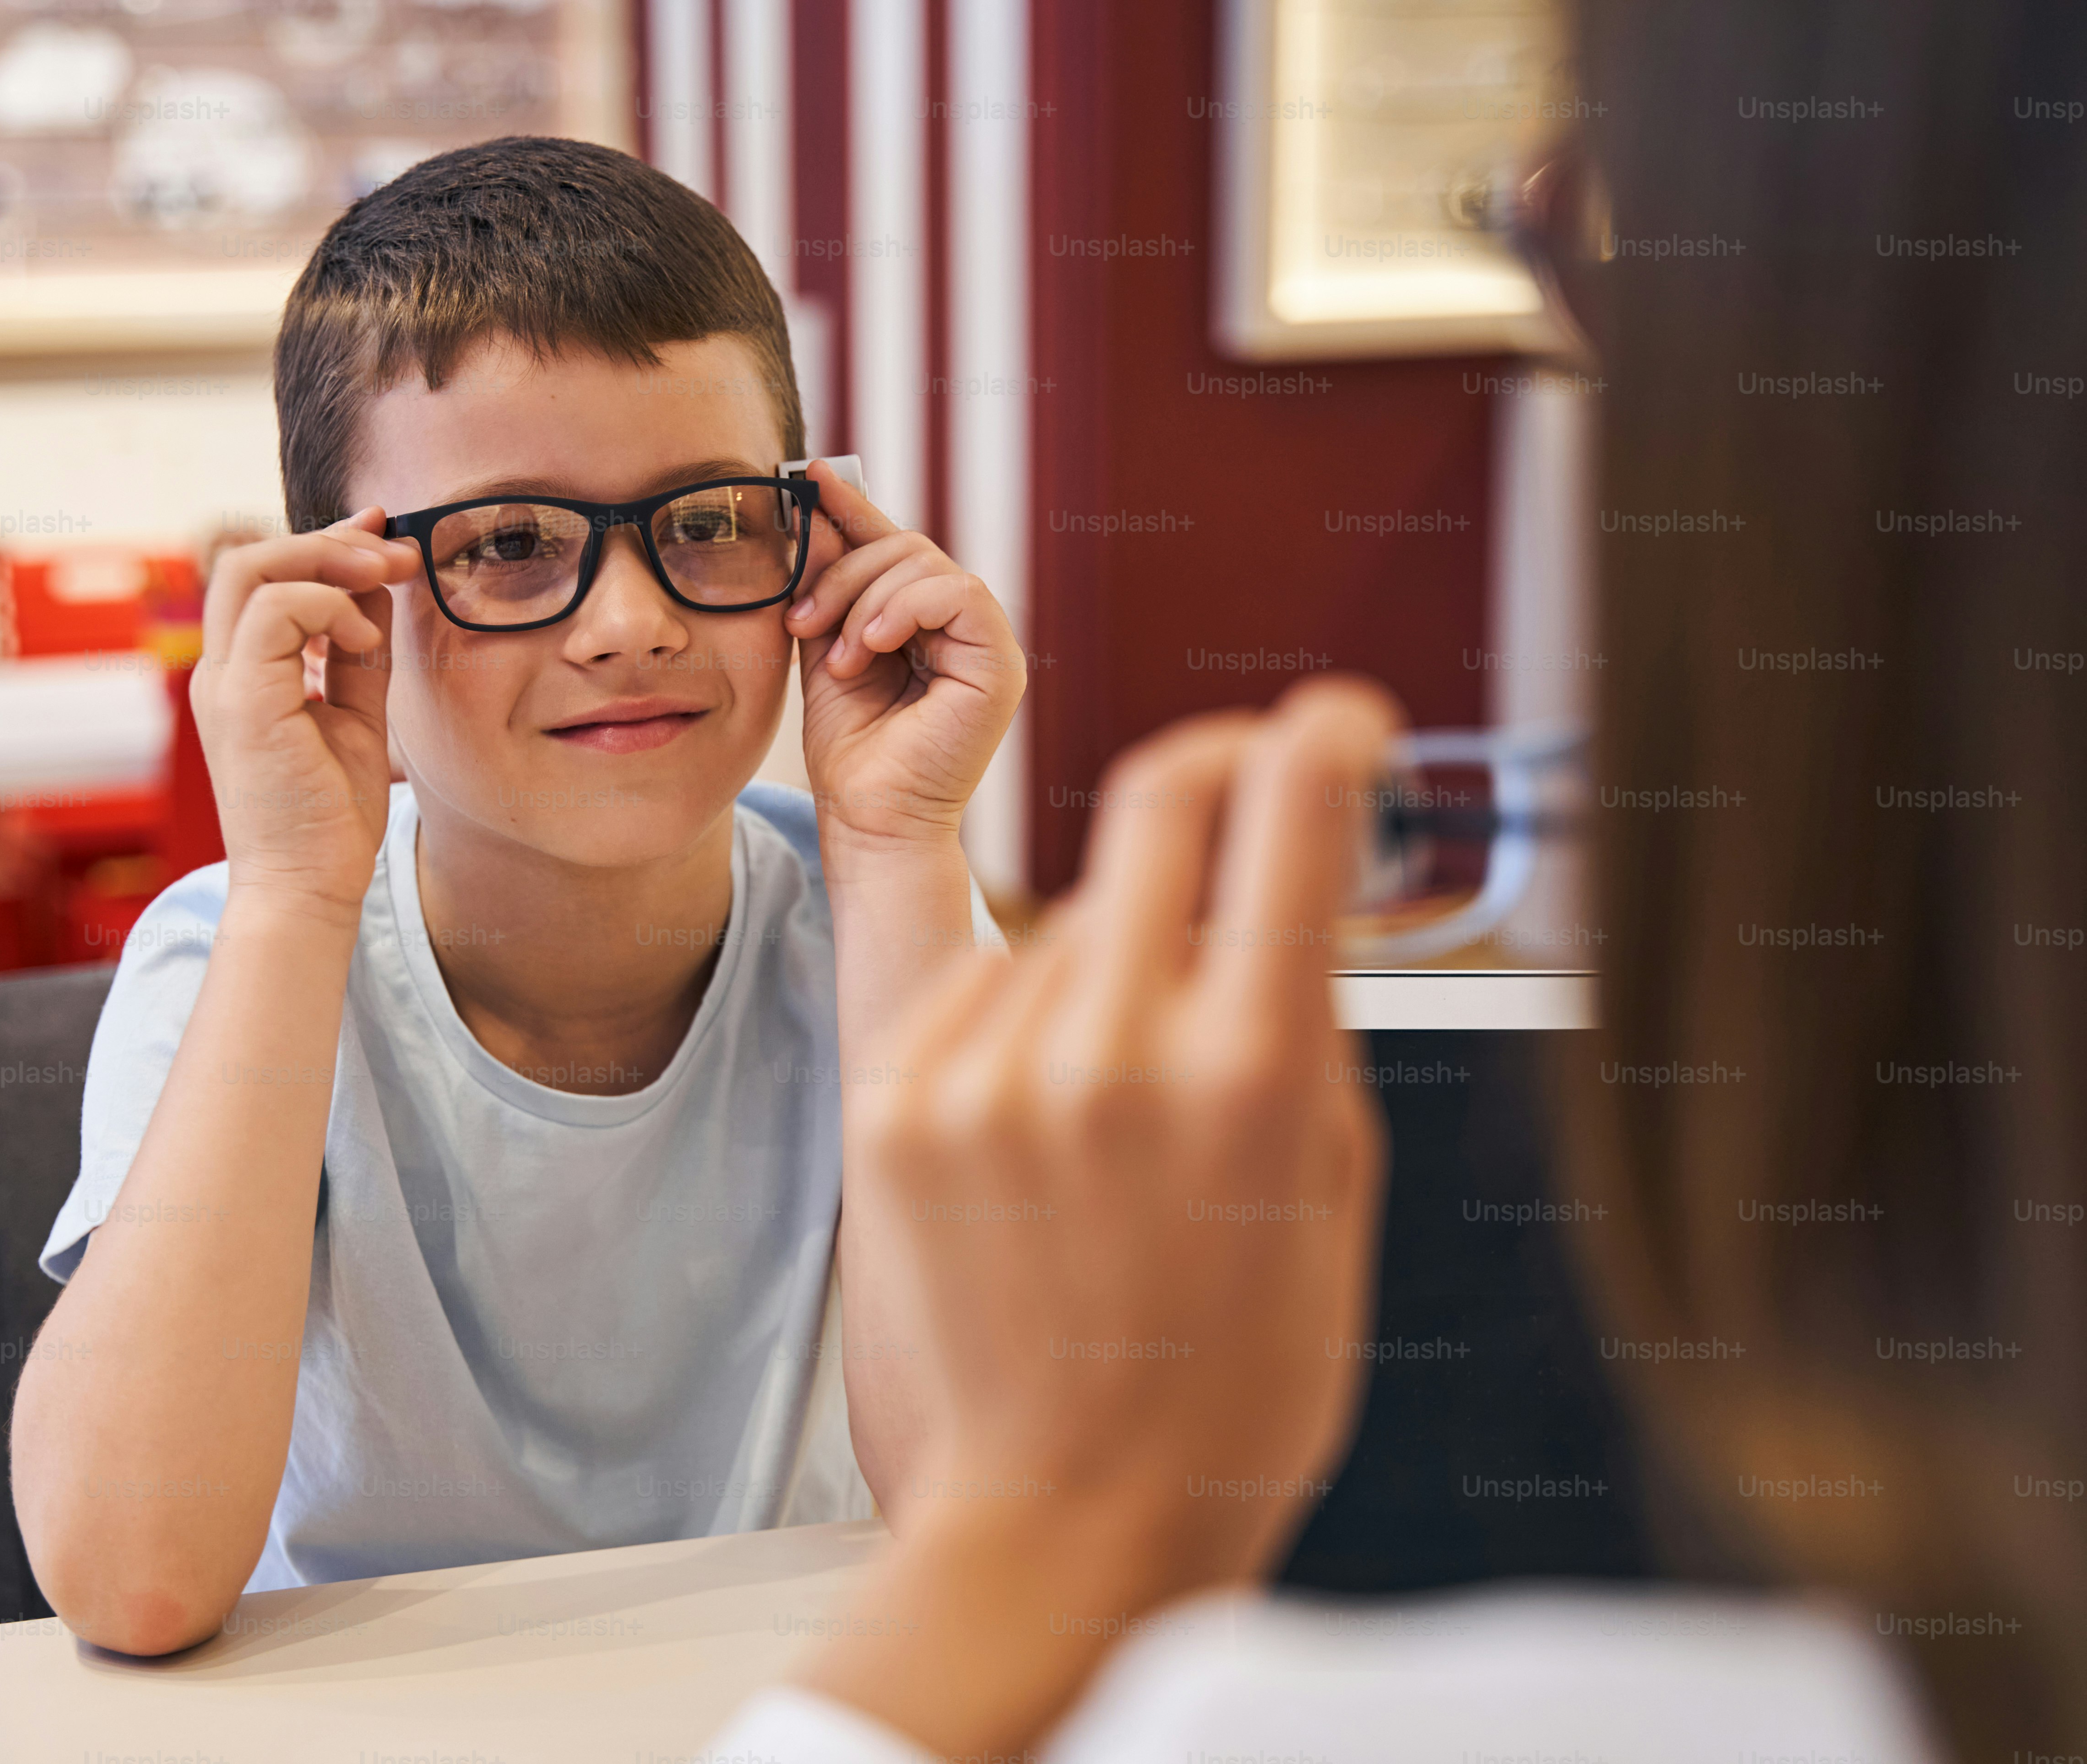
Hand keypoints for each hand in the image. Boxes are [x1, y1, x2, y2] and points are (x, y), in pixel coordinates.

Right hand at [191, 515, 421, 915]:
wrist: (309, 890)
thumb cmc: (329, 817)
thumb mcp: (356, 714)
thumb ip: (358, 652)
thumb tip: (378, 589)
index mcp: (243, 675)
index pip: (264, 579)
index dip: (324, 545)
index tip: (384, 538)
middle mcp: (222, 673)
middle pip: (248, 558)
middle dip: (327, 540)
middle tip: (394, 550)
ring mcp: (224, 685)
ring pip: (250, 568)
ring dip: (328, 558)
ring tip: (387, 576)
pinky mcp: (241, 703)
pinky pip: (273, 612)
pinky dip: (326, 606)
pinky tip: (364, 639)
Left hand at [786, 463, 1025, 856]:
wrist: (867, 817)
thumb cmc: (850, 748)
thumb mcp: (824, 646)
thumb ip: (825, 583)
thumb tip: (813, 509)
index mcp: (921, 619)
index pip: (890, 544)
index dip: (853, 506)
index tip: (809, 476)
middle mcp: (960, 624)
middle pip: (904, 546)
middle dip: (843, 572)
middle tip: (801, 620)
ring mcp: (985, 641)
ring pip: (926, 563)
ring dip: (865, 599)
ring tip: (840, 656)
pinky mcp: (1001, 662)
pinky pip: (958, 593)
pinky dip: (904, 608)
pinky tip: (871, 644)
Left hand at [803, 678, 1401, 1756]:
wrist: (1067, 1515)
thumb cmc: (1231, 1371)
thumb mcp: (1327, 1196)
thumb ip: (1309, 1017)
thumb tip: (1302, 868)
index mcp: (1248, 1078)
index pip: (1285, 818)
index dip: (1321, 736)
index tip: (1334, 716)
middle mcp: (1112, 1055)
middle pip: (1156, 809)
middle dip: (1213, 778)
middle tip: (1237, 795)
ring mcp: (988, 1073)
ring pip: (1072, 915)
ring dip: (1116, 951)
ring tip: (1127, 1088)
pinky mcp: (897, 1100)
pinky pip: (981, 983)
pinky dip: (1027, 1015)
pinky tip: (1046, 1116)